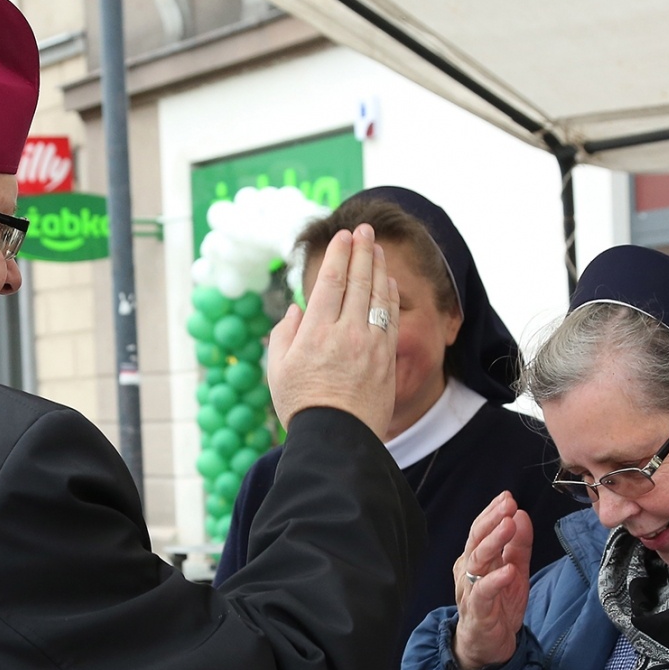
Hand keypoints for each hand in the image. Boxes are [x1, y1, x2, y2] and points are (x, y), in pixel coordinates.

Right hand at [266, 225, 398, 438]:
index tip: (343, 236)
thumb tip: (298, 309)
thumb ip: (285, 334)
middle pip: (357, 282)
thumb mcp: (278, 369)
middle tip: (364, 230)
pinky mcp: (387, 358)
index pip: (330, 283)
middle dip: (362, 251)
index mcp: (315, 333)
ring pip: (377, 296)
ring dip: (379, 268)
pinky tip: (389, 282)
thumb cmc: (302, 405)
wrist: (337, 439)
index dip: (338, 255)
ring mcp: (370, 345)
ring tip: (377, 249)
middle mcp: (345, 333)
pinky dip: (389, 296)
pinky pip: (390, 318)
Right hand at [452, 492, 533, 669]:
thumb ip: (518, 545)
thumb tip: (521, 514)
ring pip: (477, 561)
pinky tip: (508, 571)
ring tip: (508, 526)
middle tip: (507, 505)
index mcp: (475, 559)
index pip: (480, 530)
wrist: (487, 647)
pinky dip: (495, 581)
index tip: (507, 497)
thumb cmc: (498, 607)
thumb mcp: (515, 571)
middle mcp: (468, 571)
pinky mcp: (477, 611)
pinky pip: (483, 593)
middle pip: (476, 540)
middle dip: (491, 521)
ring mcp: (470, 591)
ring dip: (493, 543)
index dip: (492, 513)